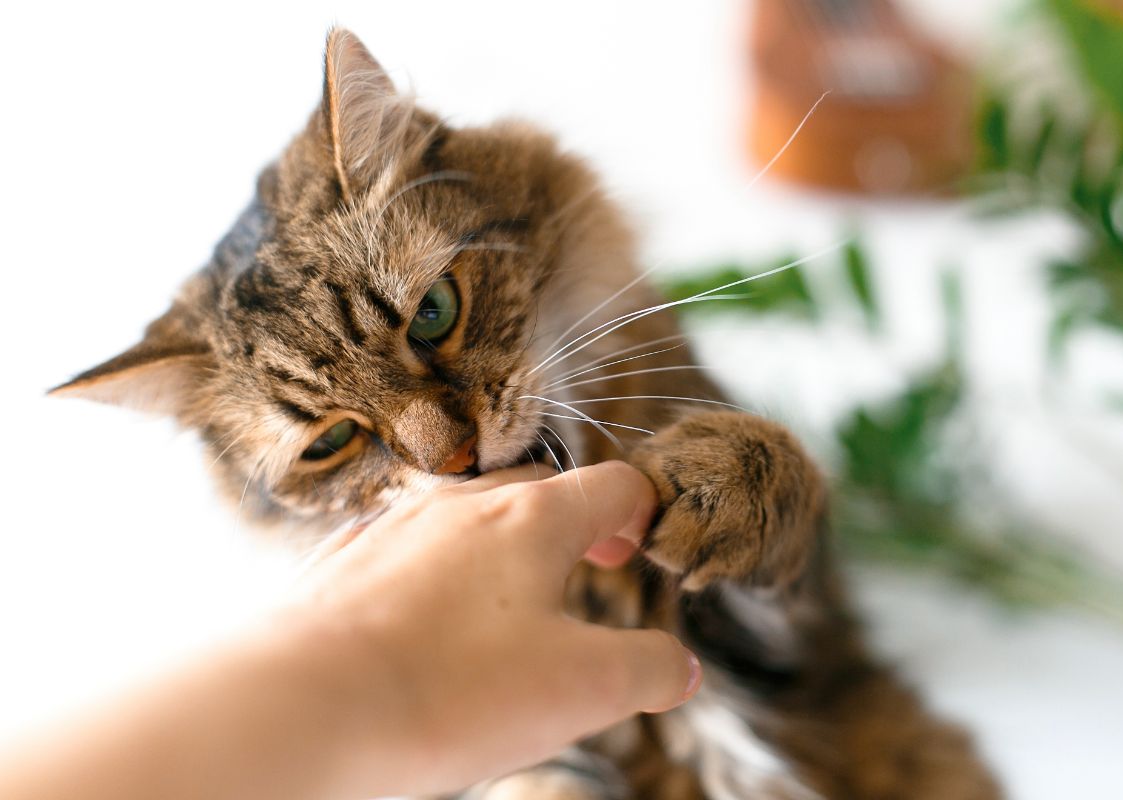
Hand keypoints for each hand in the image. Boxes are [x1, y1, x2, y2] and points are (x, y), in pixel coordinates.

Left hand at [285, 460, 702, 797]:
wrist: (302, 706)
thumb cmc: (450, 690)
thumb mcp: (584, 690)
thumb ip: (648, 669)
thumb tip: (679, 668)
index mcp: (533, 518)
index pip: (614, 485)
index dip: (644, 513)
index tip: (641, 551)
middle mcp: (463, 505)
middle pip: (541, 488)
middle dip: (576, 524)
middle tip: (591, 567)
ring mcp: (396, 528)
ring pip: (468, 515)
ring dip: (504, 547)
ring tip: (512, 601)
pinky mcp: (344, 564)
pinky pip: (408, 550)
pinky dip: (437, 572)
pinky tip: (429, 619)